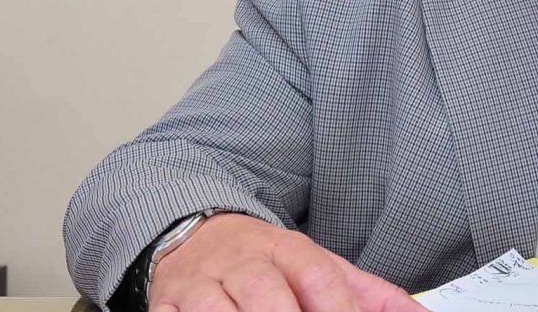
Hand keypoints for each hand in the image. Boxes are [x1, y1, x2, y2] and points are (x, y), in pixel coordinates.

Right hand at [148, 213, 427, 311]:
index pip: (318, 277)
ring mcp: (203, 283)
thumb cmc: (266, 262)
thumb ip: (371, 295)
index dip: (337, 308)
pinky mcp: (167, 303)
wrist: (194, 234)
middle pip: (266, 293)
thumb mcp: (320, 266)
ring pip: (218, 309)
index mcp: (289, 250)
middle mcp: (245, 263)